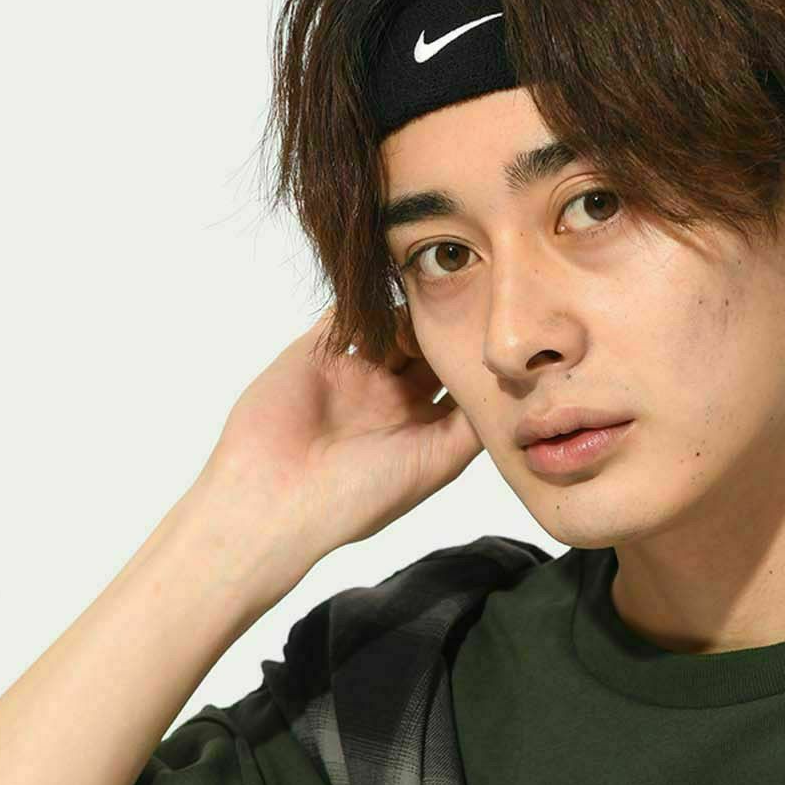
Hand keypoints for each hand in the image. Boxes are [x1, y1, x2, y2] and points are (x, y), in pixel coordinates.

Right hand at [194, 303, 483, 573]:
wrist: (275, 497)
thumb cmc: (357, 496)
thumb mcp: (434, 464)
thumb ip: (470, 425)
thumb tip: (509, 387)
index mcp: (419, 428)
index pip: (458, 381)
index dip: (479, 360)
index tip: (506, 334)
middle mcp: (390, 398)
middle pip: (430, 347)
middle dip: (449, 327)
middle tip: (473, 301)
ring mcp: (354, 372)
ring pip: (394, 325)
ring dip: (413, 311)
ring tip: (430, 303)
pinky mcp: (318, 352)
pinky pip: (347, 314)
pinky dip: (366, 298)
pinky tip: (387, 286)